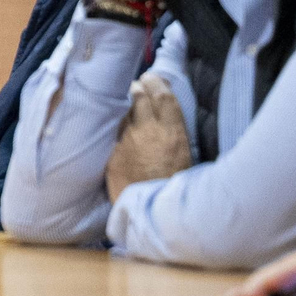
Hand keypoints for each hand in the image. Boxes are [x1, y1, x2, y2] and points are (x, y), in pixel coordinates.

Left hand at [106, 75, 190, 201]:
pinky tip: (111, 127)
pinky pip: (110, 132)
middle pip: (137, 95)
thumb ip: (174, 134)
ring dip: (121, 105)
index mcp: (173, 133)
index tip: (152, 79)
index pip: (162, 95)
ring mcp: (126, 142)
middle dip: (136, 88)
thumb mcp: (186, 157)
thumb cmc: (177, 188)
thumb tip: (168, 120)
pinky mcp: (111, 154)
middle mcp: (148, 132)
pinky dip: (112, 127)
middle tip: (135, 89)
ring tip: (122, 105)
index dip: (156, 83)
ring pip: (120, 110)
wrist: (157, 215)